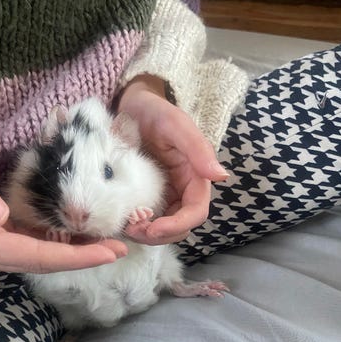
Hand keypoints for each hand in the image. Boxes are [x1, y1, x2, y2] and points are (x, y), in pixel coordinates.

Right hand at [0, 142, 126, 272]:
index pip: (33, 256)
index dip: (74, 257)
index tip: (110, 253)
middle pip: (39, 261)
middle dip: (81, 257)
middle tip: (120, 247)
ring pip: (32, 255)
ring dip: (69, 250)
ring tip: (103, 242)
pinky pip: (21, 244)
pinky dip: (49, 240)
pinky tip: (67, 233)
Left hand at [117, 75, 227, 243]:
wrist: (131, 107)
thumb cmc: (155, 111)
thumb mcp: (175, 124)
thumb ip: (197, 148)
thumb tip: (221, 176)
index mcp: (195, 178)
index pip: (195, 212)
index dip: (178, 225)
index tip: (153, 228)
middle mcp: (182, 191)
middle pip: (180, 228)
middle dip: (159, 235)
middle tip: (133, 229)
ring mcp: (164, 197)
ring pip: (162, 229)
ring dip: (145, 235)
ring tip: (125, 226)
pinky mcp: (145, 198)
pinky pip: (144, 220)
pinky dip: (134, 226)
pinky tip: (119, 220)